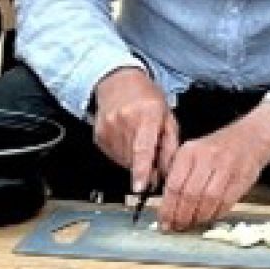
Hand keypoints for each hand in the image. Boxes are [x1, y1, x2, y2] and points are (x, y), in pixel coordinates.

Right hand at [89, 68, 176, 201]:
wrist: (118, 81)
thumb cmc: (146, 98)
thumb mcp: (168, 117)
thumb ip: (170, 146)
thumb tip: (167, 172)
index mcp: (146, 115)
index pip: (143, 148)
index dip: (142, 170)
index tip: (140, 186)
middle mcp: (124, 120)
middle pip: (135, 159)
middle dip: (146, 165)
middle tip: (153, 154)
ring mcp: (108, 128)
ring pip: (124, 160)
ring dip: (134, 160)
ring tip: (139, 140)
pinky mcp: (99, 135)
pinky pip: (114, 156)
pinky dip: (123, 154)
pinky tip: (127, 139)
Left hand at [153, 105, 269, 232]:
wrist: (250, 138)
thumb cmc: (215, 149)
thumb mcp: (192, 152)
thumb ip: (177, 173)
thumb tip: (165, 204)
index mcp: (189, 151)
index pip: (174, 185)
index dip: (167, 208)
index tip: (163, 221)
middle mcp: (207, 158)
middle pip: (190, 195)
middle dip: (181, 216)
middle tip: (176, 226)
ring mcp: (227, 168)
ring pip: (208, 201)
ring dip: (197, 218)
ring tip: (190, 224)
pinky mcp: (242, 179)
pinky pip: (225, 203)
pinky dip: (214, 214)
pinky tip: (207, 218)